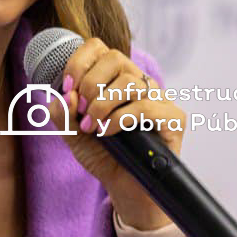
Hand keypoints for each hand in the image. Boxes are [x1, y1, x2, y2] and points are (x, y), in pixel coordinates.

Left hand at [42, 36, 185, 229]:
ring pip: (130, 81)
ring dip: (102, 104)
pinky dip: (119, 119)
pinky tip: (107, 133)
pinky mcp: (173, 118)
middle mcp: (138, 82)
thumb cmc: (104, 155)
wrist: (125, 188)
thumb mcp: (73, 134)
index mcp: (115, 77)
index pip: (99, 48)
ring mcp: (158, 98)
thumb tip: (63, 96)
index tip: (68, 87)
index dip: (79, 62)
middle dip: (90, 83)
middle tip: (82, 110)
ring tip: (92, 126)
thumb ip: (63, 114)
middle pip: (115, 57)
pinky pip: (145, 107)